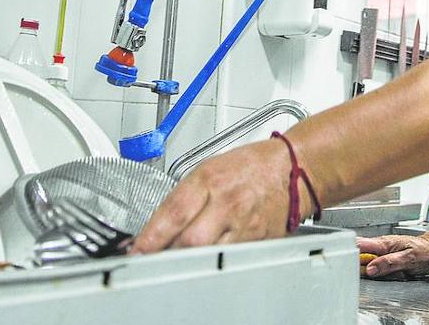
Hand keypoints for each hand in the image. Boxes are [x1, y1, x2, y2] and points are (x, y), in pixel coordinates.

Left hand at [132, 139, 304, 252]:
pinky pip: (228, 259)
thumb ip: (184, 197)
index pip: (173, 212)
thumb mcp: (209, 168)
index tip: (136, 250)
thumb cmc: (250, 166)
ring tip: (171, 261)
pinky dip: (210, 263)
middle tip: (148, 259)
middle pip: (189, 240)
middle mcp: (227, 203)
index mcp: (210, 179)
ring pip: (208, 255)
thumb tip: (157, 225)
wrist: (292, 169)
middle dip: (165, 253)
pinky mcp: (257, 242)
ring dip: (185, 261)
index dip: (151, 236)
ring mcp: (244, 225)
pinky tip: (202, 262)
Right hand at [357, 231, 428, 278]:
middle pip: (359, 258)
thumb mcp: (408, 259)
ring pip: (369, 267)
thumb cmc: (425, 252)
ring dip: (377, 274)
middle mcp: (379, 247)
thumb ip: (388, 263)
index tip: (350, 266)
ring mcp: (382, 254)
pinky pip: (379, 270)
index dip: (350, 255)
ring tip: (395, 274)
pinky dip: (385, 275)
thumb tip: (370, 269)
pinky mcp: (386, 261)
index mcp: (382, 243)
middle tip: (379, 274)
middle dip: (365, 269)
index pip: (358, 245)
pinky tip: (396, 275)